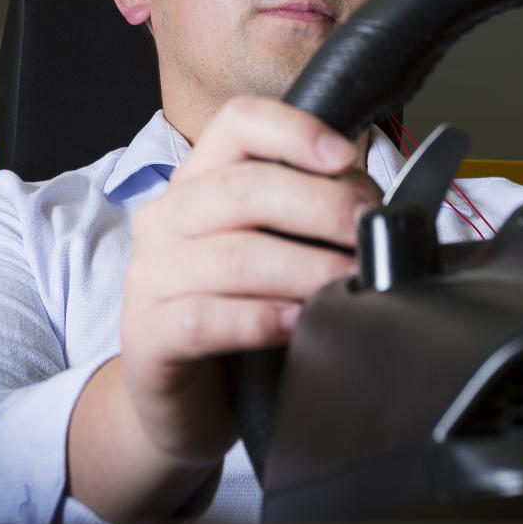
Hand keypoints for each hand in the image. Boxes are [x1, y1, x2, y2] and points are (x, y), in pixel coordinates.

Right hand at [68, 96, 377, 523]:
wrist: (185, 400)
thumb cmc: (243, 312)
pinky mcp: (147, 335)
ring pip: (233, 256)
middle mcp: (167, 218)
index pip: (238, 123)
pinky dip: (261, 319)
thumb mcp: (279, 250)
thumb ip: (314, 217)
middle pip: (242, 187)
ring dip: (305, 268)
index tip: (346, 157)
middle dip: (320, 207)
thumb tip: (376, 206)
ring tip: (349, 284)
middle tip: (367, 235)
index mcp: (200, 181)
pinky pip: (205, 319)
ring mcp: (149, 276)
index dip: (295, 131)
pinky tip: (298, 324)